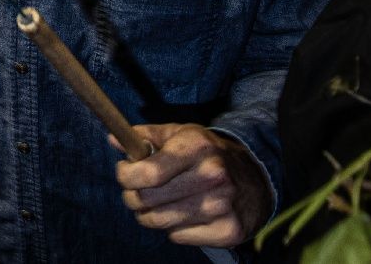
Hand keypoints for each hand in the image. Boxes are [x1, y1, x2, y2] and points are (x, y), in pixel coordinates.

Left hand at [111, 124, 270, 247]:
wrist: (257, 179)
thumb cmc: (209, 153)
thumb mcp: (181, 134)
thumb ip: (146, 136)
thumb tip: (114, 140)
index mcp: (197, 148)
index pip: (148, 172)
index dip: (126, 176)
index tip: (124, 173)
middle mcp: (212, 177)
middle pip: (149, 199)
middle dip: (132, 196)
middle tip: (135, 191)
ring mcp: (222, 207)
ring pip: (160, 222)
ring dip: (148, 215)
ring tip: (154, 203)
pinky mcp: (228, 231)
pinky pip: (178, 237)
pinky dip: (172, 229)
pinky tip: (182, 214)